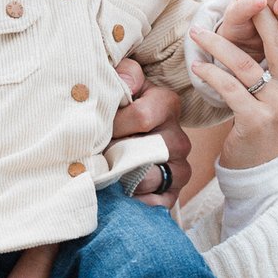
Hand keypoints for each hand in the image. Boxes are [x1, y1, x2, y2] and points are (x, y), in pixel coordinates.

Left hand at [112, 61, 190, 205]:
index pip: (141, 117)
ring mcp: (179, 168)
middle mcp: (179, 138)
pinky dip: (136, 202)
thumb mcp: (122, 81)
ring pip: (150, 178)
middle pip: (145, 151)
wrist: (126, 136)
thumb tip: (125, 85)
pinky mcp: (173, 193)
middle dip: (114, 152)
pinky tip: (120, 194)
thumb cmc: (120, 106)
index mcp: (167, 104)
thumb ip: (124, 73)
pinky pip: (158, 204)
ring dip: (121, 177)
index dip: (114, 124)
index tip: (98, 125)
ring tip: (105, 170)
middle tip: (98, 150)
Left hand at [190, 4, 277, 169]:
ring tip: (197, 32)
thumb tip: (272, 23)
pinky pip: (229, 89)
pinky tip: (196, 66)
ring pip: (246, 64)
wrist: (263, 172)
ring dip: (217, 44)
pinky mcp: (256, 121)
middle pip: (277, 41)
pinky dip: (210, 74)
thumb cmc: (267, 127)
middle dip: (255, 12)